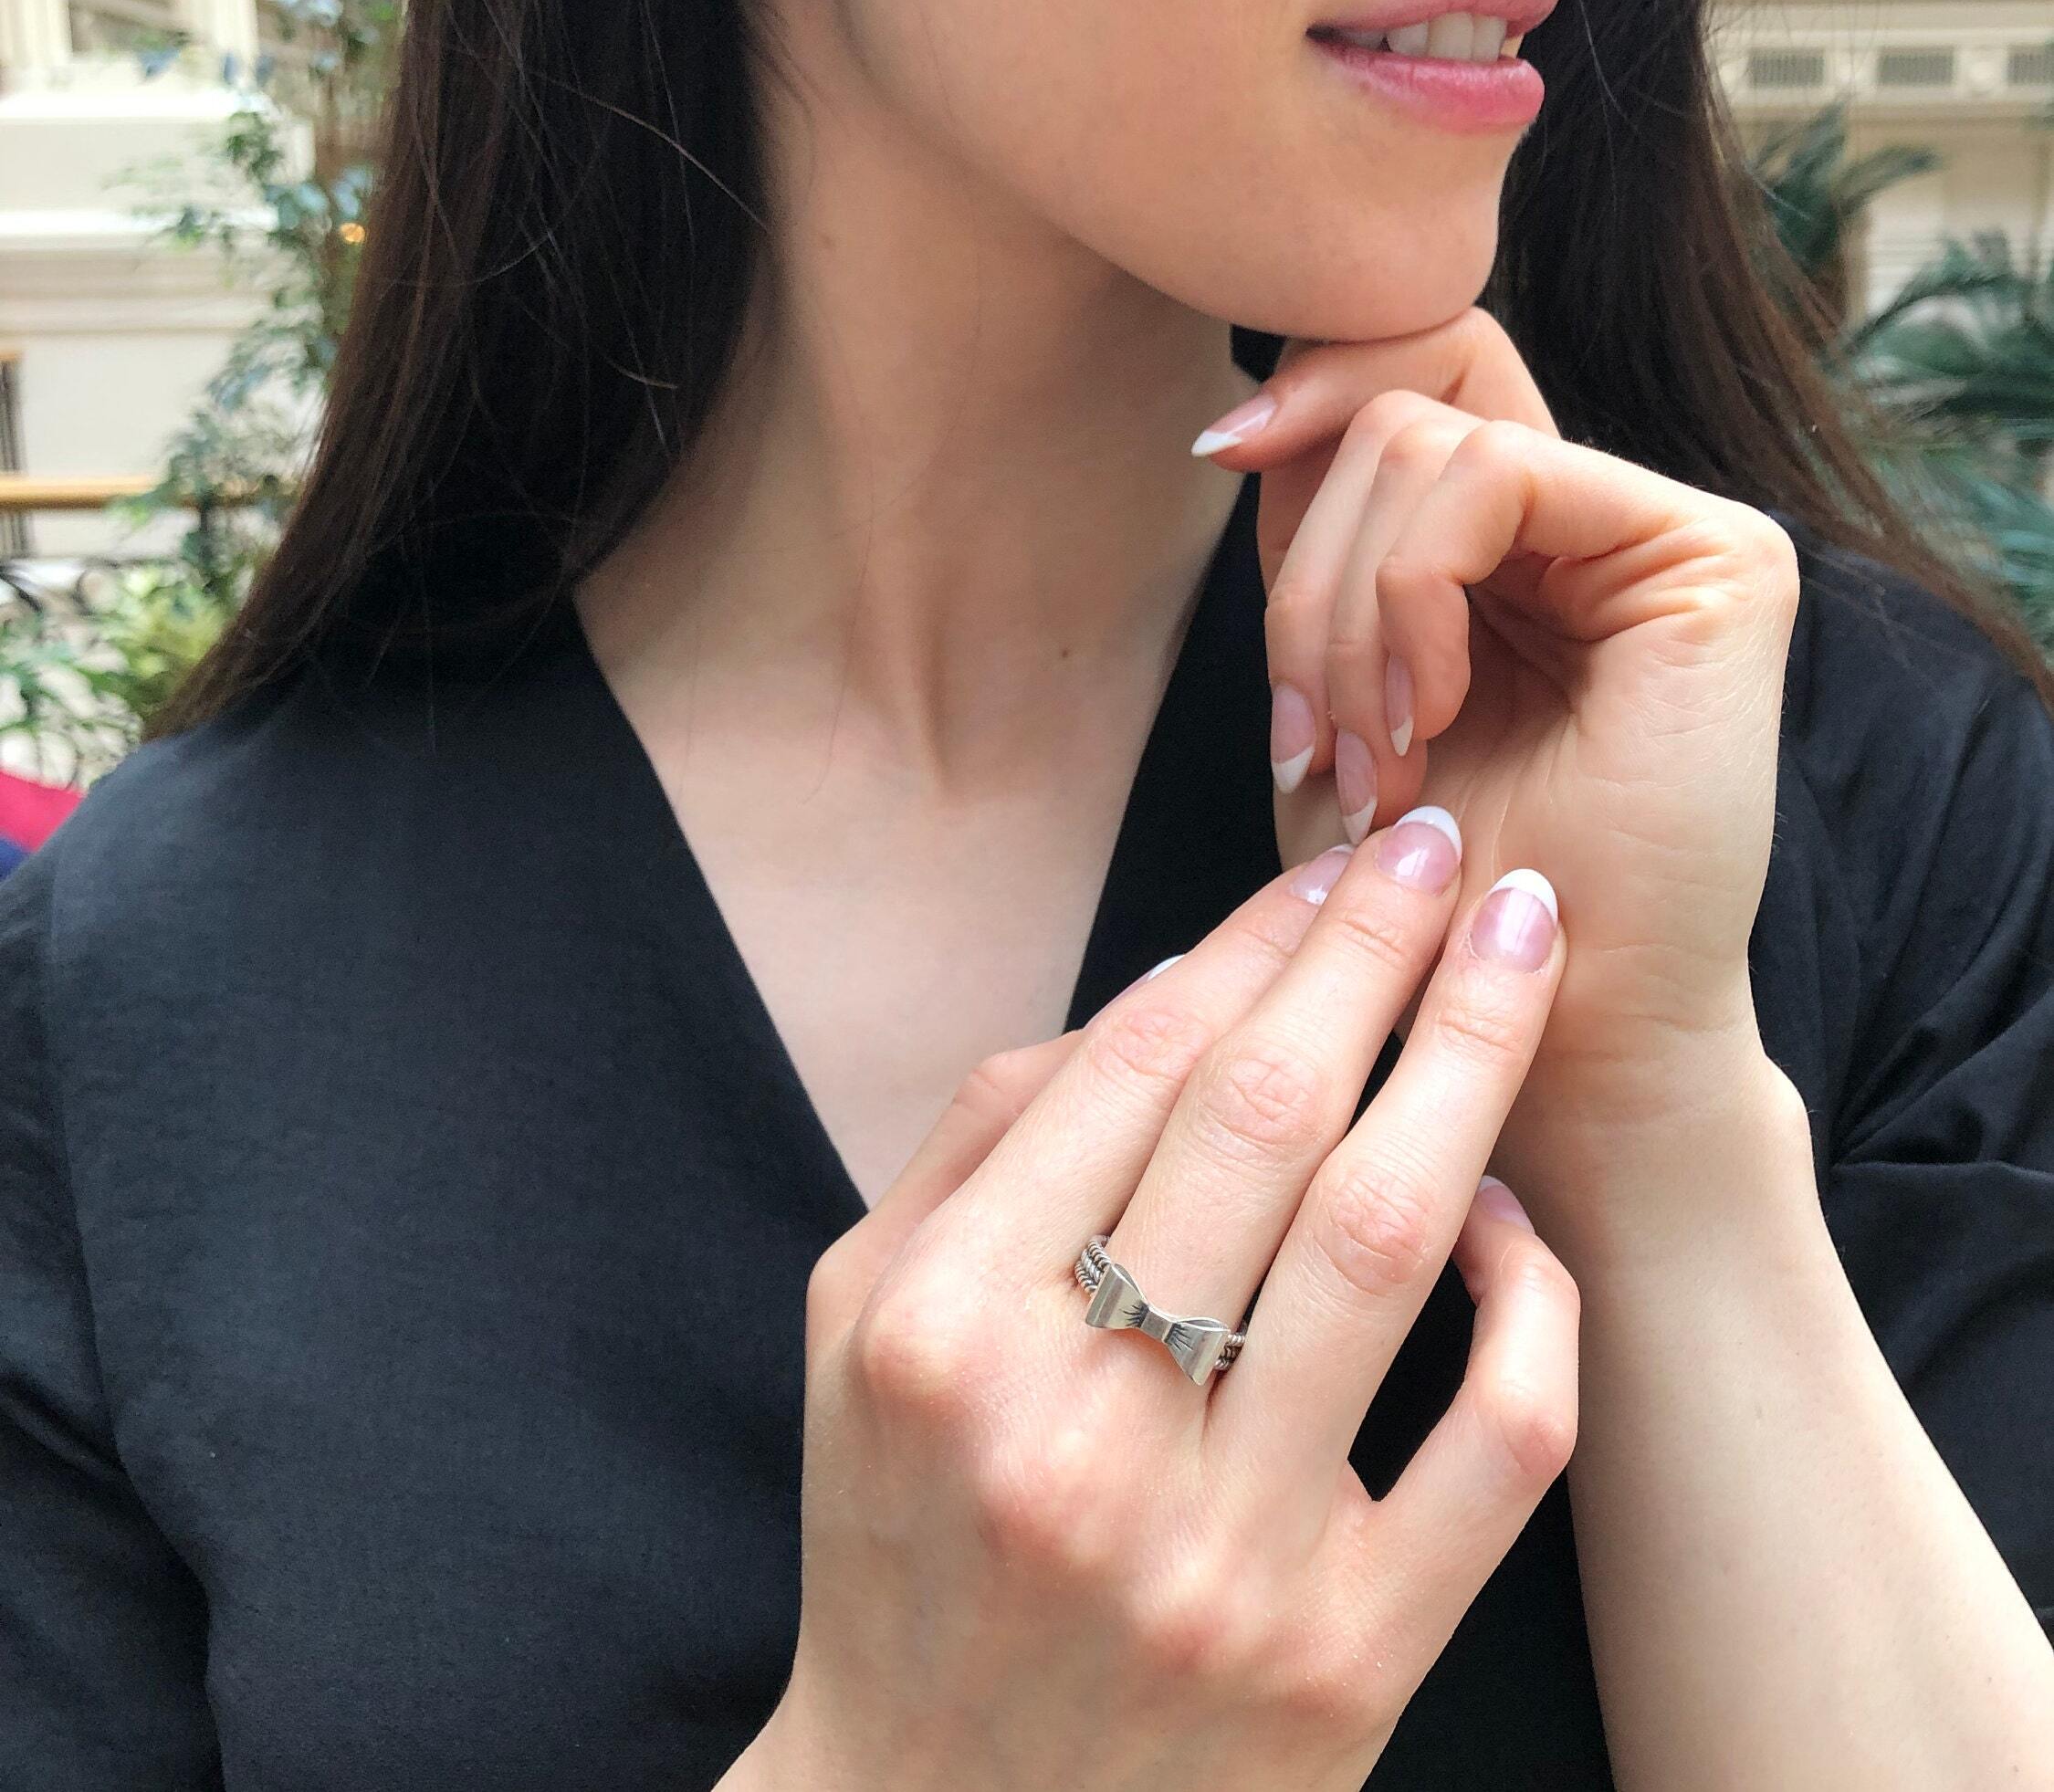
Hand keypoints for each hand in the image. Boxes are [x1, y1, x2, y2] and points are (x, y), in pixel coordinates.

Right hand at [723, 818, 1574, 1791]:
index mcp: (938, 1328)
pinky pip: (1491, 1442)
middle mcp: (1070, 1429)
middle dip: (1373, 949)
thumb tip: (1147, 995)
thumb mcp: (851, 1327)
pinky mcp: (1347, 1660)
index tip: (1327, 868)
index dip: (1248, 940)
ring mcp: (1219, 1552)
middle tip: (1445, 847)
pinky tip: (1517, 1207)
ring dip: (1469, 1059)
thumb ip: (969, 1146)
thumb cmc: (895, 1539)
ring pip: (1383, 1242)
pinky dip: (1529, 1299)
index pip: (1130, 1067)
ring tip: (1522, 943)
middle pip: (1264, 1119)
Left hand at [1195, 309, 1802, 1198]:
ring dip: (1349, 614)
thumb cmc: (1417, 907)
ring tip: (1377, 761)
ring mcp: (1664, 532)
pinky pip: (1496, 477)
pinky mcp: (1717, 558)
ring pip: (1426, 439)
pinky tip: (1428, 718)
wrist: (1535, 1037)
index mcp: (1509, 554)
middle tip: (1321, 740)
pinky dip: (1413, 594)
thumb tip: (1247, 426)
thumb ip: (1316, 565)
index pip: (1406, 380)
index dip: (1306, 396)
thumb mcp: (1330, 710)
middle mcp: (1595, 525)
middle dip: (1308, 581)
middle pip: (1395, 409)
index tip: (1219, 455)